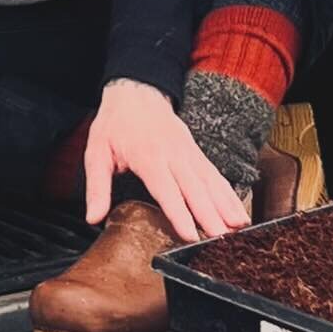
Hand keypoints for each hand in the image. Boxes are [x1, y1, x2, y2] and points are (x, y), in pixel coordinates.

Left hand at [83, 80, 250, 241]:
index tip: (190, 234)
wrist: (136, 92)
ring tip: (239, 229)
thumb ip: (96, 187)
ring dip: (225, 206)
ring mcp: (188, 153)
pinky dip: (228, 194)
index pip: (166, 188)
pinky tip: (238, 212)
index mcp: (147, 156)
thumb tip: (93, 218)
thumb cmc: (115, 124)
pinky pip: (215, 175)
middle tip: (222, 239)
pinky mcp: (196, 152)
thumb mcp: (96, 152)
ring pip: (210, 182)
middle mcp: (173, 155)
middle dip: (210, 215)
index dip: (179, 212)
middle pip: (194, 188)